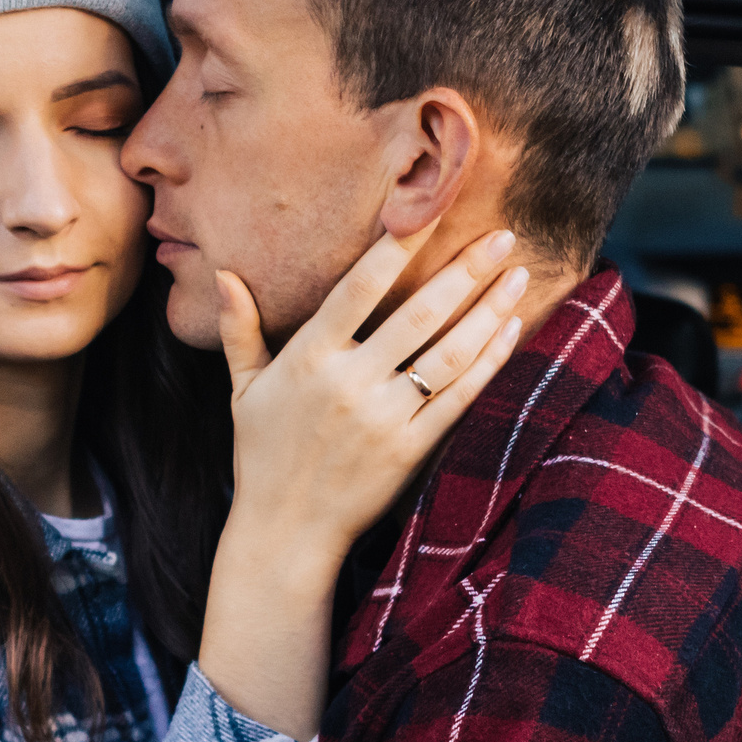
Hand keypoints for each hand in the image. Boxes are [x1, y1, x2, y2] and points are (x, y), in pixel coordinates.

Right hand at [192, 227, 525, 740]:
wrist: (285, 533)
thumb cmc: (263, 456)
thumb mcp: (244, 390)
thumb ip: (239, 330)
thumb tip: (224, 275)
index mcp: (308, 358)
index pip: (360, 287)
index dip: (398, 246)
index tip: (430, 208)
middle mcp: (350, 383)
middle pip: (420, 314)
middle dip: (466, 270)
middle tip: (504, 233)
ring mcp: (384, 418)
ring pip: (449, 353)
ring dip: (489, 310)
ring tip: (517, 273)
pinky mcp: (411, 450)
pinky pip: (458, 398)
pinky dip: (488, 361)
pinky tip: (510, 329)